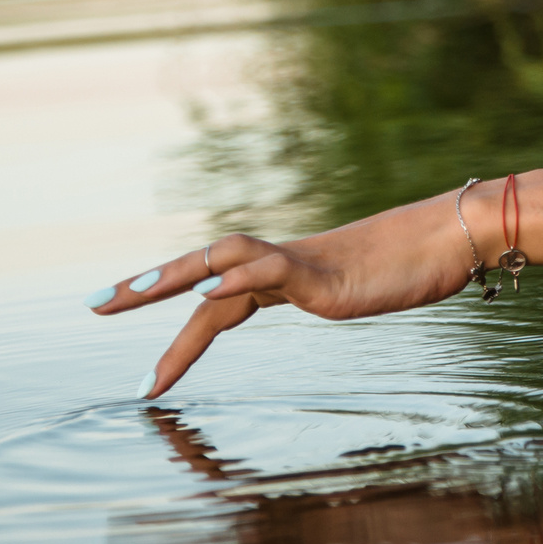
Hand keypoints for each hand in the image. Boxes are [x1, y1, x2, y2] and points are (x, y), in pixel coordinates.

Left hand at [86, 171, 542, 399]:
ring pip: (222, 264)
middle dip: (143, 287)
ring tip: (129, 297)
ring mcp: (300, 268)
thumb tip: (302, 297)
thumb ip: (313, 291)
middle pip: (197, 270)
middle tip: (91, 304)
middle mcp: (279, 266)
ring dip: (172, 280)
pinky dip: (235, 279)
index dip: (159, 294)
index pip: (205, 287)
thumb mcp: (347, 290)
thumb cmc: (409, 264)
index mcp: (279, 275)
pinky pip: (271, 273)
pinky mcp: (325, 276)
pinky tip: (205, 292)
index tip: (114, 305)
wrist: (451, 237)